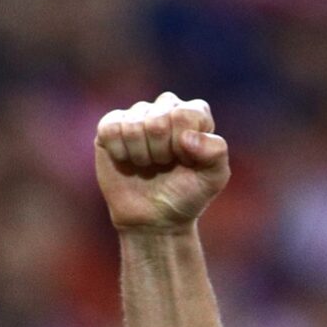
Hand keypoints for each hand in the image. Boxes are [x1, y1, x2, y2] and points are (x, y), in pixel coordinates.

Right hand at [94, 92, 230, 232]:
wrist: (156, 218)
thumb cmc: (187, 195)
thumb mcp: (214, 178)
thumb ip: (216, 152)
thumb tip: (186, 137)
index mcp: (193, 114)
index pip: (185, 115)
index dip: (183, 145)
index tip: (185, 161)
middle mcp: (165, 108)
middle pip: (158, 120)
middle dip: (161, 152)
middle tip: (164, 164)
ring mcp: (137, 115)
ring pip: (133, 125)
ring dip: (141, 155)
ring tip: (148, 165)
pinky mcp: (111, 126)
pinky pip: (110, 128)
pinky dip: (120, 152)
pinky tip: (127, 161)